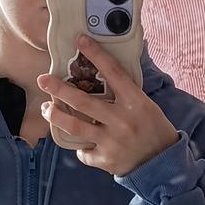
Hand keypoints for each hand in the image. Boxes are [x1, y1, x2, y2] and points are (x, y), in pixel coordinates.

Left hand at [37, 33, 179, 175]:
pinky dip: (80, 147)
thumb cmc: (153, 129)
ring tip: (46, 108)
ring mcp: (112, 141)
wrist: (162, 164)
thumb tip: (105, 69)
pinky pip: (84, 151)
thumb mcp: (146, 105)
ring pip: (75, 126)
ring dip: (56, 116)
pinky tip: (79, 143)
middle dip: (59, 89)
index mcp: (135, 102)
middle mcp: (122, 120)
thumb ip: (126, 92)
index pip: (113, 72)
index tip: (80, 40)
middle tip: (43, 80)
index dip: (96, 54)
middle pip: (83, 102)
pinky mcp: (106, 159)